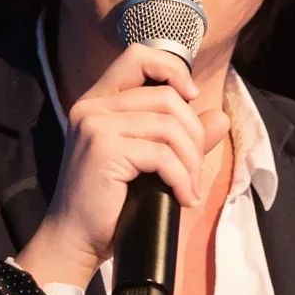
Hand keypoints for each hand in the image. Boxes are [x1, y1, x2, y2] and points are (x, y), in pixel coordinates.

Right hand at [16, 43, 228, 288]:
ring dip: (191, 161)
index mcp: (97, 101)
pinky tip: (183, 199)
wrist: (74, 239)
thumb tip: (220, 118)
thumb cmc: (108, 203)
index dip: (172, 69)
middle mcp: (92, 106)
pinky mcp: (104, 150)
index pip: (137, 56)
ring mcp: (96, 126)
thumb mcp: (147, 163)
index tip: (192, 97)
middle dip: (193, 134)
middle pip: (166, 96)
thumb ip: (180, 137)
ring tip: (189, 188)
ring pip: (169, 126)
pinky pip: (163, 155)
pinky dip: (182, 179)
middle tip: (194, 169)